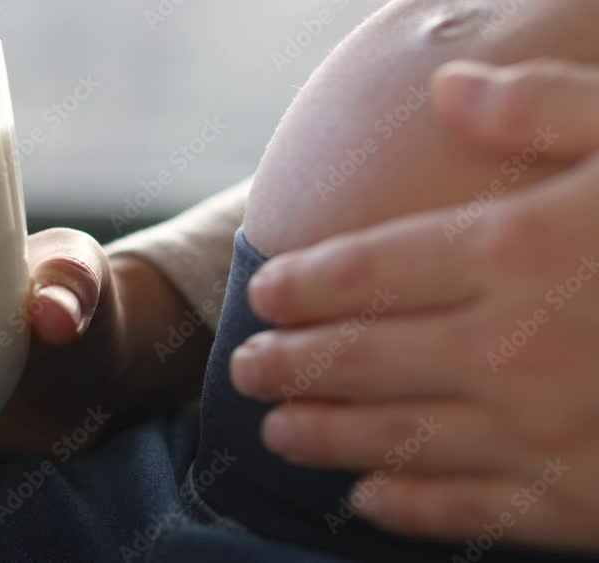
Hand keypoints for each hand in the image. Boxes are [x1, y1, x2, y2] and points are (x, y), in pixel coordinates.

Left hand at [229, 60, 598, 551]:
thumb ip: (547, 110)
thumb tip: (452, 86)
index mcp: (516, 251)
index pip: (367, 268)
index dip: (304, 284)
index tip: (262, 295)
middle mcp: (507, 347)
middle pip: (359, 358)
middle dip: (291, 364)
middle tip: (244, 372)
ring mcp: (541, 434)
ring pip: (393, 438)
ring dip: (324, 435)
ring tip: (276, 430)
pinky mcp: (583, 505)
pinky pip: (469, 512)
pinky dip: (406, 507)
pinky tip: (365, 501)